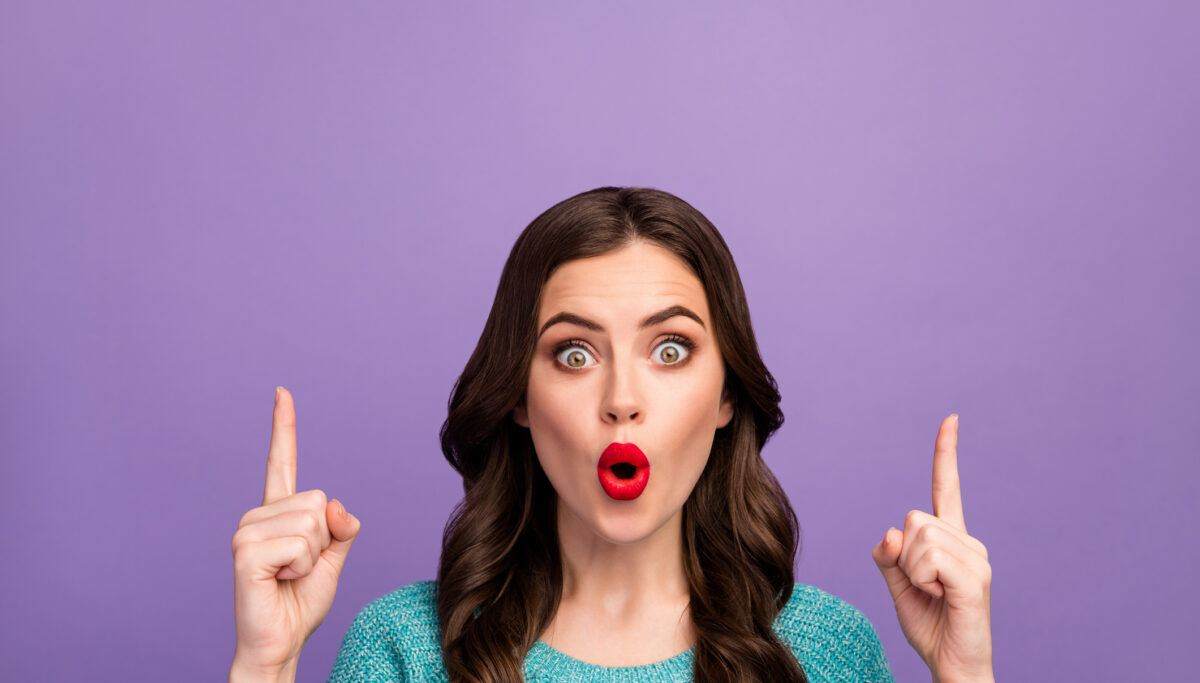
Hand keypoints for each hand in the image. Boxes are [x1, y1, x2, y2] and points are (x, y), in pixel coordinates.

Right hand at [230, 387, 361, 678]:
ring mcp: (246, 531)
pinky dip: (301, 567)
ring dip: (312, 557)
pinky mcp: (245, 552)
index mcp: (277, 513)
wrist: (279, 643)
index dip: (283, 427)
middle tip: (299, 568)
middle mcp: (257, 515)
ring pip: (311, 522)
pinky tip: (278, 580)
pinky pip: (301, 544)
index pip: (280, 461)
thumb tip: (335, 505)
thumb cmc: (300, 602)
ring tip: (287, 576)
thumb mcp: (333, 560)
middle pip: (317, 500)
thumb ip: (341, 528)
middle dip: (322, 540)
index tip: (282, 392)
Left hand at [872, 414, 992, 682]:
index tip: (950, 419)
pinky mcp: (975, 577)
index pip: (947, 488)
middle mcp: (969, 542)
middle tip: (924, 587)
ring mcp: (976, 558)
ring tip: (934, 594)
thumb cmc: (930, 625)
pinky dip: (921, 580)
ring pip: (917, 536)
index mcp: (951, 540)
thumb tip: (890, 531)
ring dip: (912, 571)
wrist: (953, 664)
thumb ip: (889, 554)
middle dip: (903, 555)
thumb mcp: (898, 584)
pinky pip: (928, 558)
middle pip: (913, 518)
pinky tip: (940, 597)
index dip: (946, 454)